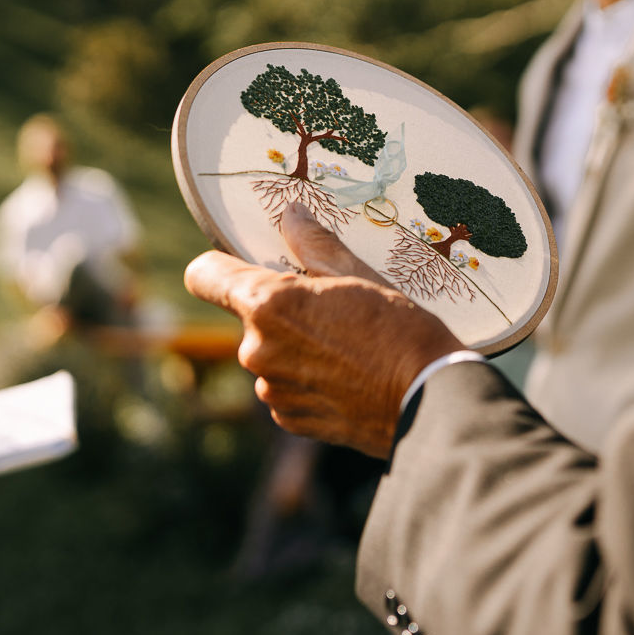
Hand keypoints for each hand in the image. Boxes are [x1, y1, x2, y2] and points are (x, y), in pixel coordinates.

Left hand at [184, 203, 466, 457]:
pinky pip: (285, 388)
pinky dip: (307, 381)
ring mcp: (270, 389)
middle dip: (281, 313)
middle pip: (249, 318)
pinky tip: (348, 378)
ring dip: (296, 349)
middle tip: (333, 311)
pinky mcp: (288, 420)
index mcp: (268, 305)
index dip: (219, 267)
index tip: (243, 266)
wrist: (429, 403)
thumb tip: (290, 215)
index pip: (204, 275)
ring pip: (270, 354)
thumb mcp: (360, 276)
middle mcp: (257, 350)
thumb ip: (314, 244)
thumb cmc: (400, 333)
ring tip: (348, 349)